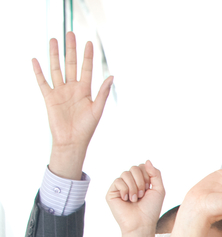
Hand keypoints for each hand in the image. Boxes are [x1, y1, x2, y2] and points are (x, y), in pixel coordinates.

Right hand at [32, 32, 112, 179]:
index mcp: (85, 91)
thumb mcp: (97, 110)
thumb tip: (111, 76)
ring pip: (56, 69)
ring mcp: (60, 92)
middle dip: (71, 49)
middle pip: (70, 64)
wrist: (72, 142)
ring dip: (55, 55)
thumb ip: (102, 93)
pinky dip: (38, 71)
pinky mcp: (49, 98)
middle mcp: (72, 88)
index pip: (86, 69)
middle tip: (70, 33)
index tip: (89, 42)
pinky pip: (43, 82)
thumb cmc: (86, 129)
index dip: (87, 56)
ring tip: (54, 40)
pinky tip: (35, 60)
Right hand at [106, 161, 164, 236]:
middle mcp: (130, 183)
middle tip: (142, 194)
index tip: (149, 189)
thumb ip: (155, 174)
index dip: (147, 176)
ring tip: (135, 199)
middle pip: (134, 168)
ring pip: (125, 173)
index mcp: (140, 181)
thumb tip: (147, 160)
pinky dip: (125, 190)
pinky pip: (118, 181)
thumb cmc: (151, 209)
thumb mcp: (159, 190)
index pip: (142, 167)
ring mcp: (120, 187)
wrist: (141, 223)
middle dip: (141, 181)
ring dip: (134, 187)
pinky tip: (126, 200)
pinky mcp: (112, 192)